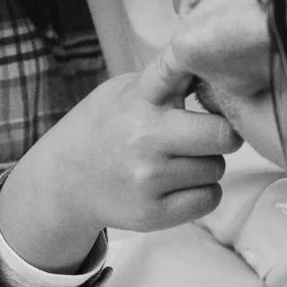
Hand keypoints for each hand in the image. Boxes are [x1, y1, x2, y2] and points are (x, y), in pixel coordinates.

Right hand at [0, 46, 241, 271]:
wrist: (64, 180)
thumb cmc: (108, 127)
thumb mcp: (126, 90)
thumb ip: (168, 79)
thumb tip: (221, 75)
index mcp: (139, 99)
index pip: (186, 73)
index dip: (210, 78)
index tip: (212, 87)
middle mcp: (143, 138)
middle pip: (222, 135)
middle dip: (223, 134)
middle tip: (207, 135)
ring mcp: (147, 179)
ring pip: (216, 168)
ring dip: (207, 164)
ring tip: (177, 160)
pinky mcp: (152, 213)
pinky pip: (209, 198)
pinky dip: (202, 192)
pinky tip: (178, 184)